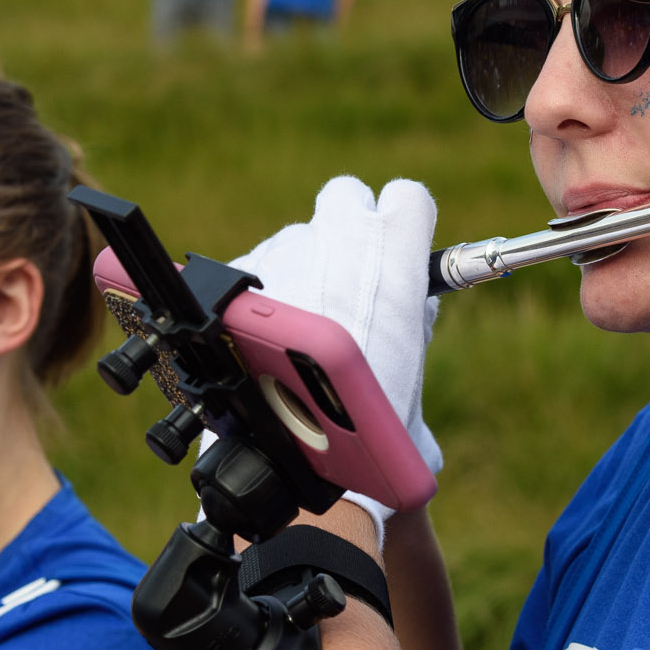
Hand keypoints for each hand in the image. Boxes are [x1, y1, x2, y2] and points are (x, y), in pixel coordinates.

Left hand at [232, 176, 443, 527]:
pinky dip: (264, 299)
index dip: (401, 221)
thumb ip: (410, 322)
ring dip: (303, 269)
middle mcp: (336, 235)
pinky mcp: (239, 278)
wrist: (301, 452)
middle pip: (345, 200)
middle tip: (351, 278)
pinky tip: (270, 344)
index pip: (406, 198)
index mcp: (394, 251)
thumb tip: (408, 308)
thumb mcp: (409, 366)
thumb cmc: (370, 420)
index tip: (398, 243)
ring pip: (295, 240)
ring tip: (307, 331)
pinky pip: (256, 275)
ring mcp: (282, 251)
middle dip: (347, 231)